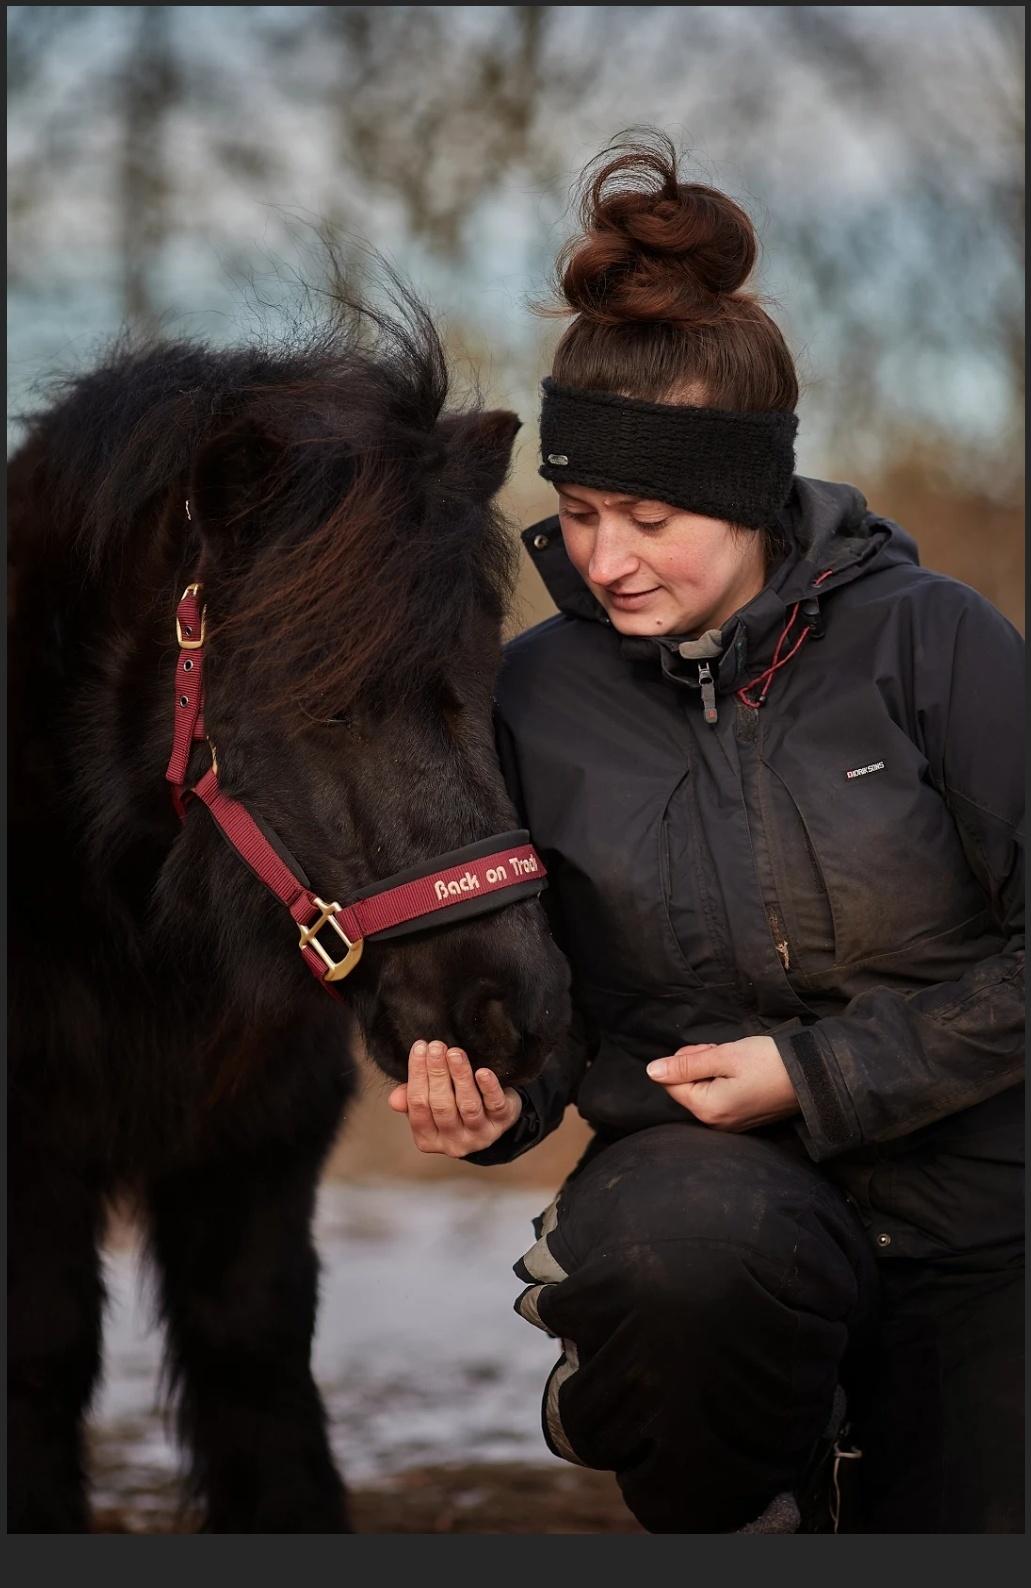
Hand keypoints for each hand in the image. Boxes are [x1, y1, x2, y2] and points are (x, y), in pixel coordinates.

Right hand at [387, 1039, 523, 1157]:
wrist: (494, 1118)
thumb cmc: (455, 1105)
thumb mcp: (431, 1105)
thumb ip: (411, 1100)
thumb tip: (395, 1099)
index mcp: (429, 1139)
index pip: (418, 1107)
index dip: (417, 1076)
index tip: (419, 1048)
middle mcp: (453, 1142)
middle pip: (441, 1105)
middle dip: (437, 1073)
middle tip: (436, 1046)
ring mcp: (479, 1135)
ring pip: (467, 1105)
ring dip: (460, 1076)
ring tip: (454, 1053)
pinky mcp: (502, 1123)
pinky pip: (495, 1105)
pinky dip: (488, 1088)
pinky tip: (482, 1072)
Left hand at [645, 1035, 799, 1131]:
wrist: (812, 1076)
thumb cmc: (767, 1062)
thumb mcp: (724, 1056)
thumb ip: (686, 1064)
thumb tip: (652, 1071)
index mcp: (707, 1109)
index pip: (671, 1084)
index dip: (685, 1060)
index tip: (709, 1051)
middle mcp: (715, 1123)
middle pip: (687, 1087)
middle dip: (698, 1064)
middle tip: (724, 1053)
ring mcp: (731, 1124)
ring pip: (704, 1089)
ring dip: (713, 1070)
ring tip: (737, 1060)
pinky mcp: (743, 1119)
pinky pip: (721, 1097)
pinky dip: (725, 1080)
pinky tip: (743, 1071)